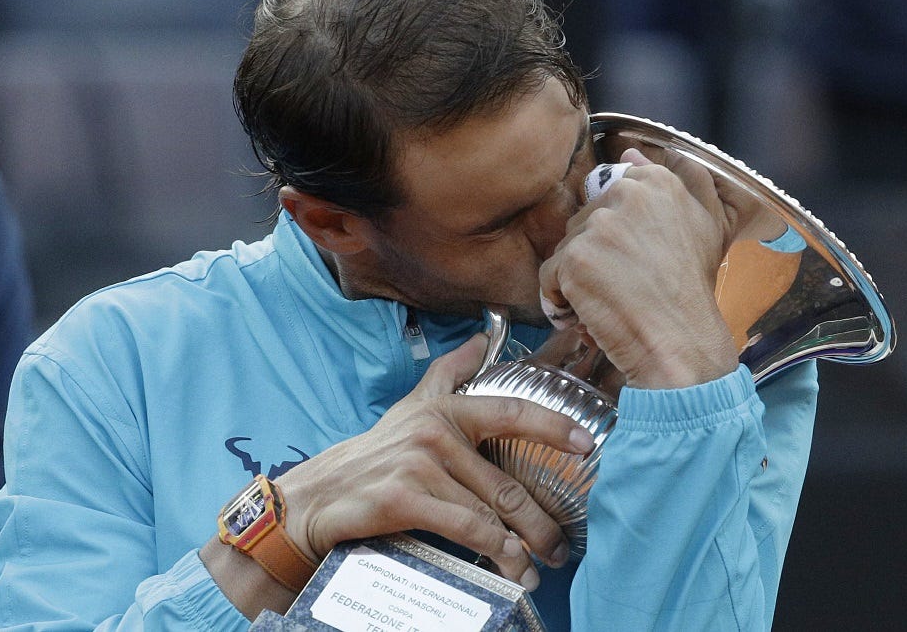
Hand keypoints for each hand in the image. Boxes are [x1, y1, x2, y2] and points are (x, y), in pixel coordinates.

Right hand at [275, 334, 594, 589]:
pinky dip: (493, 551)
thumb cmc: (375, 454)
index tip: (585, 445)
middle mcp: (436, 432)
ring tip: (537, 567)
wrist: (321, 495)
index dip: (553, 427)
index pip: (511, 412)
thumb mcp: (413, 406)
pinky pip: (465, 528)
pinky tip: (507, 566)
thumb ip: (450, 373)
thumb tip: (481, 339)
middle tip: (560, 545)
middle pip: (507, 482)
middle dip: (542, 521)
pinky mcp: (405, 498)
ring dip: (521, 547)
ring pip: (490, 512)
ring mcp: (420, 465)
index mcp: (446, 410)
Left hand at [538, 149, 738, 388]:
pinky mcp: (574, 259)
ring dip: (579, 280)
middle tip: (627, 285)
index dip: (616, 236)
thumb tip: (633, 150)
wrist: (681, 342)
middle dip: (596, 258)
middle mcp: (625, 195)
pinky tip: (592, 313)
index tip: (636, 260)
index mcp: (655, 182)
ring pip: (565, 250)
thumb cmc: (691, 292)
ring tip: (613, 300)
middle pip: (583, 223)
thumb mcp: (705, 225)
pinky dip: (564, 301)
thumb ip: (680, 180)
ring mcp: (597, 227)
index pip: (609, 196)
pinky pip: (550, 278)